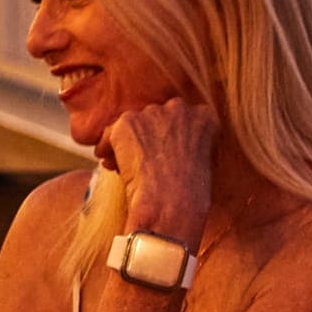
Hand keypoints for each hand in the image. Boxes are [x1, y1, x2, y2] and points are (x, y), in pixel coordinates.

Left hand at [101, 99, 217, 245]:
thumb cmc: (189, 196)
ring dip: (128, 145)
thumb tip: (165, 151)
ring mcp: (152, 113)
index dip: (169, 141)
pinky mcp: (127, 122)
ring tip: (126, 170)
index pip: (180, 122)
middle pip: (155, 120)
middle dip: (148, 139)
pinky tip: (110, 166)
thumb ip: (186, 148)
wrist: (170, 202)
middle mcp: (179, 109)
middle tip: (144, 164)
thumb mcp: (201, 166)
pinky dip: (107, 149)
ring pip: (132, 127)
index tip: (165, 158)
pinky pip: (110, 134)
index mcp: (203, 118)